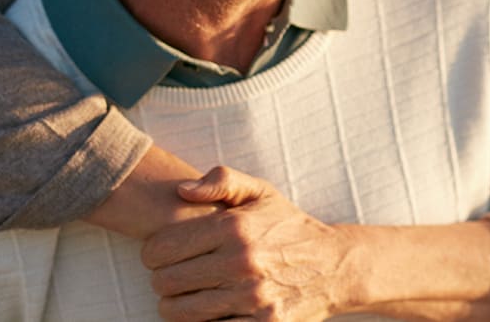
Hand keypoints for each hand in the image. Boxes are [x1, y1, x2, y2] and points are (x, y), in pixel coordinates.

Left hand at [141, 166, 363, 320]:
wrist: (336, 266)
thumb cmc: (289, 227)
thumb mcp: (261, 193)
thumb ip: (221, 181)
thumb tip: (182, 190)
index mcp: (235, 227)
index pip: (160, 249)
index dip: (154, 253)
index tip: (164, 255)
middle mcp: (241, 261)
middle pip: (164, 283)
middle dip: (164, 279)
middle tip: (177, 275)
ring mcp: (252, 297)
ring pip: (179, 312)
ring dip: (177, 305)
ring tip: (189, 294)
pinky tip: (211, 310)